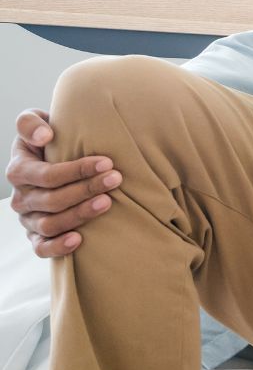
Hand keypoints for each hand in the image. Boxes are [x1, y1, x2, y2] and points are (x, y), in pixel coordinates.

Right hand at [8, 109, 121, 257]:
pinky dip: (58, 247)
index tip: (107, 162)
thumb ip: (31, 123)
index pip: (46, 175)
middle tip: (115, 179)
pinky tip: (79, 240)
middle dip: (86, 189)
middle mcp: (21, 197)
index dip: (76, 170)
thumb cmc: (51, 138)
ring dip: (80, 214)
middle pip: (52, 200)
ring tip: (108, 203)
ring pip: (50, 224)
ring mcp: (28, 218)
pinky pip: (41, 247)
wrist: (55, 156)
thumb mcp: (37, 123)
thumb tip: (43, 136)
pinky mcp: (36, 235)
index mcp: (19, 170)